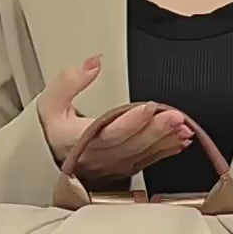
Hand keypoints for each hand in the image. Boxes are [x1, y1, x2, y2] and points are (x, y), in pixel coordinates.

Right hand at [37, 56, 192, 182]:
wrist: (48, 160)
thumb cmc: (51, 130)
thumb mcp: (50, 101)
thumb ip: (69, 81)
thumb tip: (93, 63)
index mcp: (77, 141)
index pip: (108, 132)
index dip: (129, 122)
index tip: (147, 107)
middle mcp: (97, 157)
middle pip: (131, 145)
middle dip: (156, 130)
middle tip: (176, 117)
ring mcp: (111, 166)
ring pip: (142, 155)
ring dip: (165, 141)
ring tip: (183, 128)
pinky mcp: (122, 170)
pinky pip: (146, 162)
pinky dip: (165, 152)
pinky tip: (180, 142)